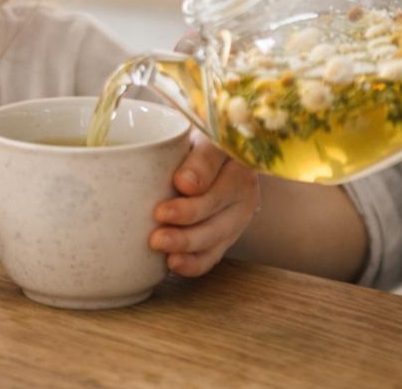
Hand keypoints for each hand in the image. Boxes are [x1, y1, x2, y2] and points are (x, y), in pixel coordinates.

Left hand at [149, 134, 259, 276]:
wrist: (206, 162)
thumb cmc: (194, 148)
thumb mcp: (194, 139)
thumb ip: (197, 157)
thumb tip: (186, 184)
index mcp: (234, 154)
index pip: (216, 161)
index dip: (199, 174)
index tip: (180, 183)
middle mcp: (243, 186)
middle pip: (216, 206)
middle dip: (187, 217)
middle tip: (158, 225)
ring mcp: (238, 215)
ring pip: (215, 236)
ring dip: (186, 244)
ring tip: (159, 244)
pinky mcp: (226, 236)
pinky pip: (213, 255)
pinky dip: (194, 263)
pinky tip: (174, 263)